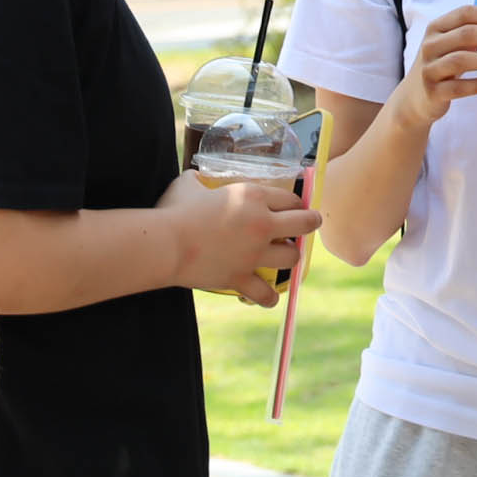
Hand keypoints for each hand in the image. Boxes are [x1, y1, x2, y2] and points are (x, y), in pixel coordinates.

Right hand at [158, 173, 321, 306]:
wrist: (165, 244)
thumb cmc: (174, 211)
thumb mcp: (189, 185)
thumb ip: (198, 181)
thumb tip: (195, 178)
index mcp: (253, 196)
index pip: (291, 197)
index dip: (296, 202)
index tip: (295, 205)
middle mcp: (262, 224)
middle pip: (305, 223)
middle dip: (311, 223)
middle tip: (309, 225)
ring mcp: (254, 253)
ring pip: (292, 258)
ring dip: (290, 258)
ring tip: (284, 258)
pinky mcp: (241, 277)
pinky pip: (266, 293)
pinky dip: (268, 297)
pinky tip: (269, 297)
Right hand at [393, 1, 476, 133]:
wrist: (415, 97)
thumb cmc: (441, 62)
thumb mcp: (456, 39)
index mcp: (436, 28)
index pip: (465, 13)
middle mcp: (430, 45)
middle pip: (466, 34)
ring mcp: (429, 69)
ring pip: (461, 60)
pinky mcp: (433, 92)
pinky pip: (459, 87)